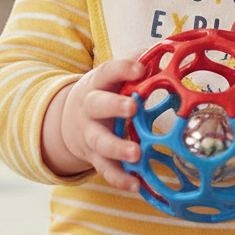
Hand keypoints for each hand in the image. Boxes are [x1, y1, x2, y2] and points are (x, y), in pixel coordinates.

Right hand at [42, 58, 144, 191]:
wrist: (69, 121)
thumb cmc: (104, 93)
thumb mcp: (113, 77)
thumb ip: (136, 64)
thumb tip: (165, 48)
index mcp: (98, 84)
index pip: (108, 72)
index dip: (122, 69)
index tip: (140, 68)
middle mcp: (90, 108)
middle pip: (98, 106)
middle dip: (114, 106)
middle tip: (132, 108)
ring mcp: (90, 135)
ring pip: (101, 142)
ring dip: (118, 148)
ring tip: (136, 153)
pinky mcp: (94, 158)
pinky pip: (106, 170)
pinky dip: (120, 179)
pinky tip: (136, 185)